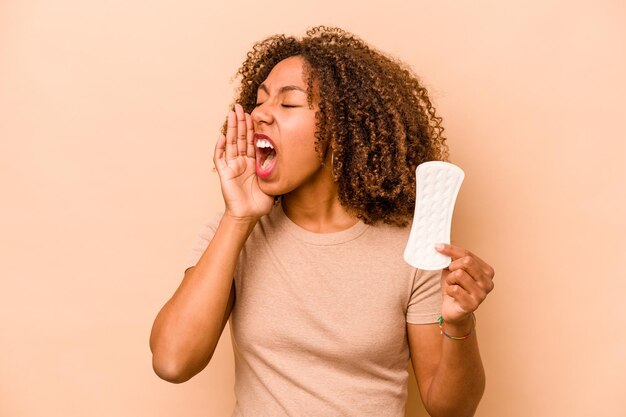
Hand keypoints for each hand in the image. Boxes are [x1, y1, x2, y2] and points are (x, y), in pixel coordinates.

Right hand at [213, 104, 273, 220]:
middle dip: (240, 122)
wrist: (249, 216)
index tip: (253, 114)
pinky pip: (220, 158)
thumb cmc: (260, 202)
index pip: (252, 140)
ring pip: (231, 143)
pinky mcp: (224, 173)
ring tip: (231, 113)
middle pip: (240, 138)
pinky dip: (220, 147)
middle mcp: (241, 162)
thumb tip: (290, 157)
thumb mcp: (273, 182)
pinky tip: (222, 136)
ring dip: (230, 128)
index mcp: (253, 162)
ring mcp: (232, 166)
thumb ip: (276, 169)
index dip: (252, 127)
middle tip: (240, 107)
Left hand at [435, 243, 494, 325]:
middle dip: (452, 266)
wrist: (453, 310)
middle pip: (467, 262)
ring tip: (452, 285)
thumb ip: (452, 257)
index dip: (451, 249)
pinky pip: (454, 289)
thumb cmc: (454, 288)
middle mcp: (488, 282)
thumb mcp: (453, 270)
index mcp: (486, 271)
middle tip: (450, 274)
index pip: (468, 254)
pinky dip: (449, 290)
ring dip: (450, 279)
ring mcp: (482, 294)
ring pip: (459, 274)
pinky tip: (452, 295)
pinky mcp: (472, 305)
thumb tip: (441, 245)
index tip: (437, 246)